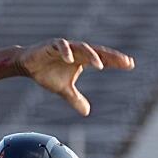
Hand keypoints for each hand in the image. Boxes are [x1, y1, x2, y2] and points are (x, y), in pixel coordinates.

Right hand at [16, 39, 134, 115]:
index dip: (116, 61)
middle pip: (97, 51)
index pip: (102, 58)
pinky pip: (61, 46)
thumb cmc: (47, 73)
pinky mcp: (52, 45)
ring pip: (82, 47)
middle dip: (111, 57)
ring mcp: (65, 46)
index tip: (130, 64)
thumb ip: (75, 99)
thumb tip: (87, 112)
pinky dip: (66, 51)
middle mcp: (77, 50)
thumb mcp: (63, 90)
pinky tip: (70, 59)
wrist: (27, 64)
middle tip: (125, 62)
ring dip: (91, 55)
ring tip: (100, 65)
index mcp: (82, 59)